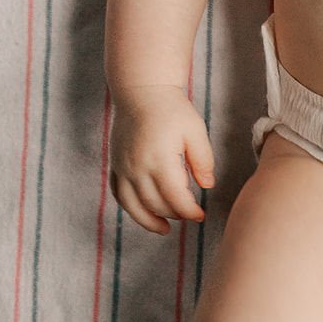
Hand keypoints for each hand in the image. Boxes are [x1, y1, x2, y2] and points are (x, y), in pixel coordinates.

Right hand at [109, 85, 215, 233]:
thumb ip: (203, 160)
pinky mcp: (115, 164)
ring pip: (133, 206)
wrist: (141, 92)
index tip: (200, 215)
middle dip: (175, 214)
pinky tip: (144, 213)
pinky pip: (119, 194)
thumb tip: (207, 186)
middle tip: (189, 215)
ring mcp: (123, 167)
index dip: (189, 212)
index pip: (175, 198)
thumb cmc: (172, 109)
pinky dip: (131, 208)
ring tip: (165, 229)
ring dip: (149, 221)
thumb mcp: (195, 131)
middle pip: (156, 204)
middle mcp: (137, 167)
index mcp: (160, 159)